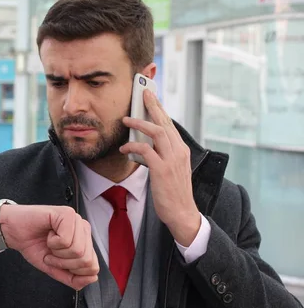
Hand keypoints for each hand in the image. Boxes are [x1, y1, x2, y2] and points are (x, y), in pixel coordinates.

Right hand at [0, 205, 98, 290]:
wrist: (13, 231)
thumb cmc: (32, 244)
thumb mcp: (54, 268)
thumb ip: (73, 277)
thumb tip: (92, 278)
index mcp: (84, 240)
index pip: (93, 267)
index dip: (72, 271)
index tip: (57, 261)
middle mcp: (83, 228)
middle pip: (86, 260)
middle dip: (63, 263)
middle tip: (51, 253)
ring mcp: (76, 220)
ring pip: (77, 250)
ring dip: (57, 253)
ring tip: (49, 243)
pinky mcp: (67, 214)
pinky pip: (66, 241)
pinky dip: (52, 242)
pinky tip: (48, 234)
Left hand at [119, 89, 200, 245]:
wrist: (182, 213)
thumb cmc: (173, 192)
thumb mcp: (170, 169)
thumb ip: (161, 154)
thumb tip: (144, 144)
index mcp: (181, 149)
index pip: (170, 124)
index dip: (160, 109)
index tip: (151, 96)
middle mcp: (179, 151)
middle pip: (165, 122)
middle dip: (153, 106)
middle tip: (143, 93)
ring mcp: (172, 160)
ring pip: (157, 132)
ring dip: (140, 123)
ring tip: (126, 120)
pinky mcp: (162, 170)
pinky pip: (146, 150)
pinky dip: (133, 146)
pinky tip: (124, 148)